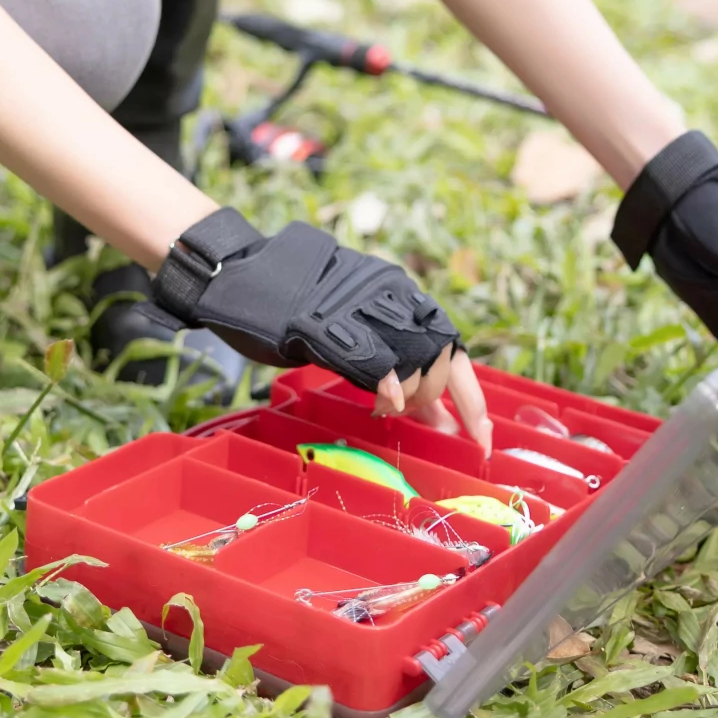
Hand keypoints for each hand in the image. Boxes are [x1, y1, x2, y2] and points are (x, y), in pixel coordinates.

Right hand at [154, 206, 490, 453]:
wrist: (235, 276)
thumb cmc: (292, 312)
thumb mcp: (355, 336)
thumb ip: (399, 370)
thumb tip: (441, 419)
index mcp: (397, 292)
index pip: (453, 349)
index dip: (472, 401)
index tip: (481, 442)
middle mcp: (387, 294)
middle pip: (440, 358)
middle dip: (432, 400)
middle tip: (402, 413)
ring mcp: (357, 306)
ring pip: (410, 361)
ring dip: (407, 397)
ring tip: (382, 406)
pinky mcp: (326, 322)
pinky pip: (369, 359)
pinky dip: (386, 386)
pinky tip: (383, 404)